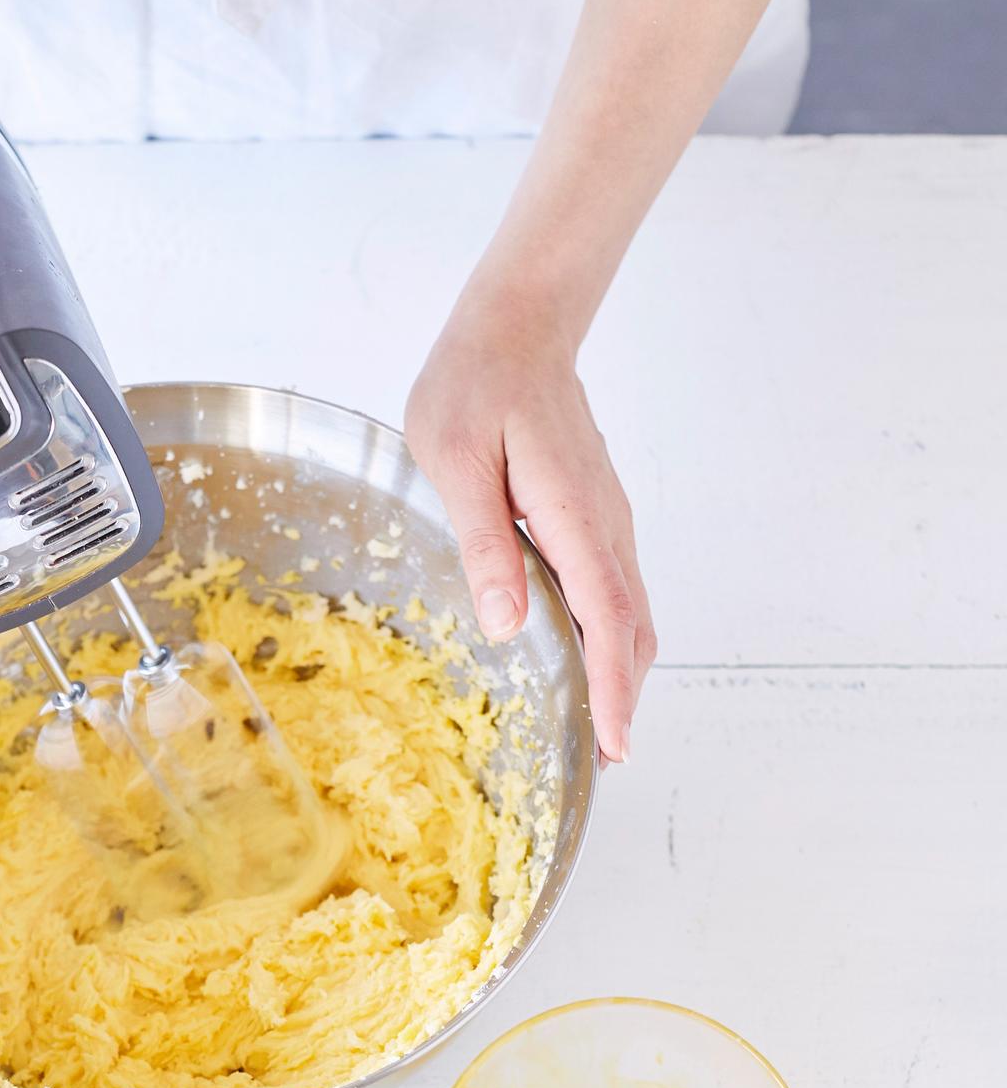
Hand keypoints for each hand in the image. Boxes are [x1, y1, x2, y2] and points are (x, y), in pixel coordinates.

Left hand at [406, 278, 654, 764]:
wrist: (518, 325)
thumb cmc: (475, 383)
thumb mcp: (454, 457)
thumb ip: (482, 539)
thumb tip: (505, 624)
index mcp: (572, 515)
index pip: (607, 618)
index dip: (613, 688)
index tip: (614, 744)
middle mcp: (604, 525)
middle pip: (632, 629)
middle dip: (623, 698)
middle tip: (600, 763)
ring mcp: (606, 522)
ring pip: (630, 613)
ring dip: (620, 673)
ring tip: (595, 730)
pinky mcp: (595, 519)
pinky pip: (613, 592)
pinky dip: (610, 639)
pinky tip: (581, 664)